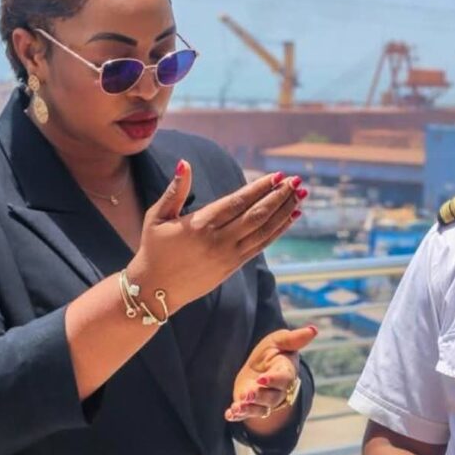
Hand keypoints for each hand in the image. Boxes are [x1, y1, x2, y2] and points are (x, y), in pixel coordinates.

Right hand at [128, 163, 305, 310]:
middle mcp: (218, 241)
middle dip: (279, 197)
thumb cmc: (153, 249)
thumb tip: (185, 163)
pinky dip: (278, 231)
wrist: (155, 291)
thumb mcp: (157, 217)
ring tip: (300, 196)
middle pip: (256, 216)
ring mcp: (228, 256)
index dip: (260, 189)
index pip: (237, 203)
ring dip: (284, 212)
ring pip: (263, 231)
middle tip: (296, 181)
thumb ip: (175, 190)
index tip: (277, 176)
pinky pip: (261, 246)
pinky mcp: (233, 267)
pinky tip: (291, 217)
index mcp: (200, 225)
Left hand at [225, 326, 318, 421]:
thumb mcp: (278, 341)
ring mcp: (264, 401)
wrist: (260, 368)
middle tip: (248, 394)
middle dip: (260, 396)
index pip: (284, 378)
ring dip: (249, 409)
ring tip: (237, 407)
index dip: (274, 379)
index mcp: (286, 372)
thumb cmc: (272, 353)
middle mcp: (278, 390)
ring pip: (261, 409)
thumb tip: (313, 329)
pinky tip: (230, 414)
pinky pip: (246, 415)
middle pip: (273, 397)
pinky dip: (238, 416)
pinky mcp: (250, 407)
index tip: (262, 379)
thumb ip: (294, 338)